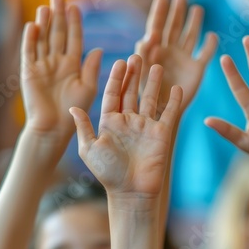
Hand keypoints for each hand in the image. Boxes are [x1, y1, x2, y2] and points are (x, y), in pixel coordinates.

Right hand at [20, 0, 101, 144]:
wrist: (53, 127)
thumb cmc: (73, 110)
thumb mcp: (88, 88)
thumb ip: (91, 68)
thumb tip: (98, 49)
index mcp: (72, 65)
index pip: (73, 39)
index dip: (74, 23)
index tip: (76, 7)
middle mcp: (57, 62)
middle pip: (57, 34)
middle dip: (58, 17)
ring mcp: (42, 66)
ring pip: (43, 40)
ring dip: (44, 24)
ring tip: (46, 7)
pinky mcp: (28, 72)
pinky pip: (29, 52)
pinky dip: (30, 39)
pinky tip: (33, 26)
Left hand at [69, 55, 181, 194]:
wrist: (131, 192)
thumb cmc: (108, 173)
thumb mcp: (90, 148)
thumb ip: (84, 127)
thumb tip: (72, 108)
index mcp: (109, 122)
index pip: (112, 94)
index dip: (116, 78)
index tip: (120, 62)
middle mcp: (128, 121)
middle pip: (131, 92)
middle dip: (134, 75)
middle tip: (137, 56)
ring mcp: (145, 127)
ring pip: (150, 99)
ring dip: (152, 83)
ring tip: (156, 66)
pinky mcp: (161, 134)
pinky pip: (169, 114)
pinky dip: (173, 101)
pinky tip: (176, 88)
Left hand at [136, 0, 216, 115]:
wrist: (160, 114)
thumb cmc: (145, 97)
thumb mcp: (140, 74)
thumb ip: (142, 55)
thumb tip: (147, 36)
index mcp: (154, 51)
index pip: (156, 28)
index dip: (159, 14)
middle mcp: (170, 52)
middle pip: (174, 27)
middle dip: (177, 13)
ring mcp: (184, 59)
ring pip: (190, 36)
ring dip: (194, 23)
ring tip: (197, 9)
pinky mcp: (197, 70)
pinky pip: (205, 54)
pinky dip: (210, 45)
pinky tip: (213, 35)